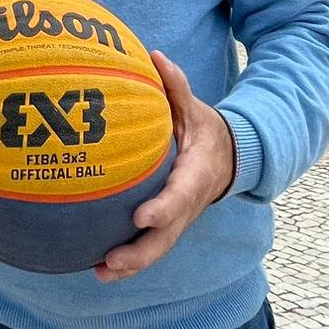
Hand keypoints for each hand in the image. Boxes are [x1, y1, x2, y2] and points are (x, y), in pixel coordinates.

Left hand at [94, 50, 234, 282]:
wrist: (229, 158)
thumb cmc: (203, 129)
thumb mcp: (195, 107)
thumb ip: (177, 86)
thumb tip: (156, 57)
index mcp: (195, 175)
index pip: (180, 196)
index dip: (163, 209)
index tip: (141, 217)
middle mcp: (188, 204)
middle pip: (167, 236)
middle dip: (141, 252)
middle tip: (112, 259)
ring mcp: (179, 220)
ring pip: (158, 249)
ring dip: (132, 265)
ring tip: (101, 272)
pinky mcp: (168, 226)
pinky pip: (150, 247)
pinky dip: (129, 262)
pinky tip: (99, 268)